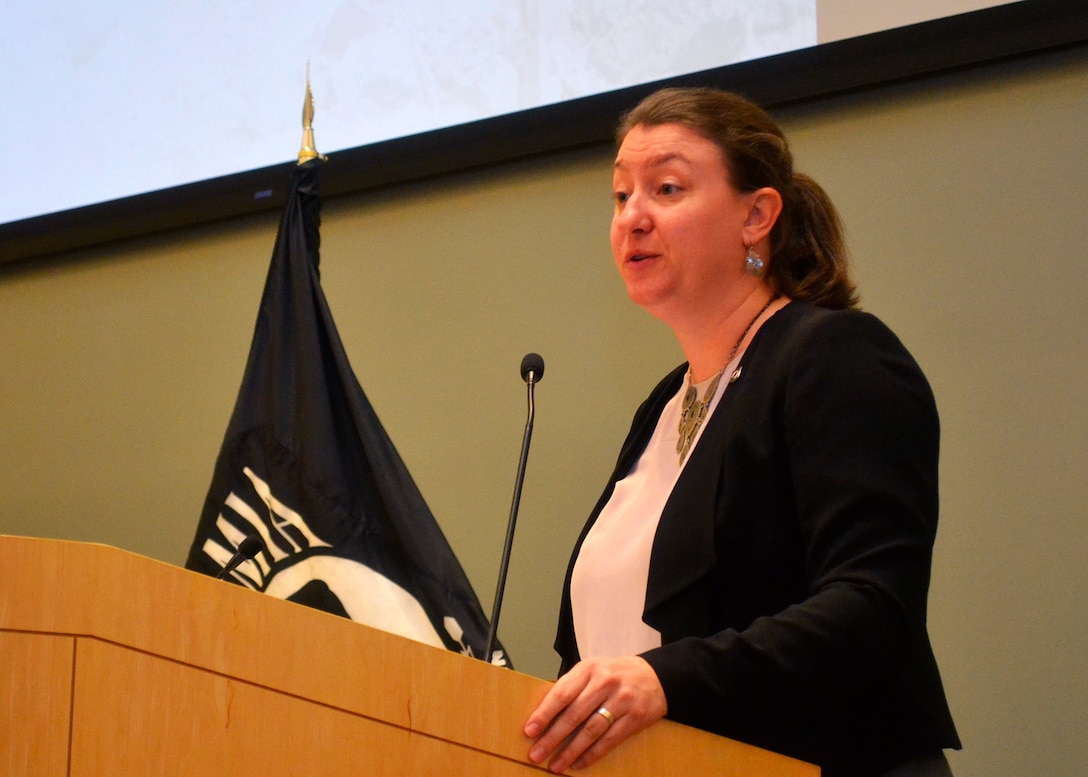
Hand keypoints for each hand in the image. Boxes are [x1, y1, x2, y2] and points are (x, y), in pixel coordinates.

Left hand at [523, 656, 666, 771]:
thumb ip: (572, 687)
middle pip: (574, 714)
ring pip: (590, 731)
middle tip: (537, 754)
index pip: (562, 693)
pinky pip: (609, 740)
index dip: (544, 713)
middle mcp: (605, 682)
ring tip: (555, 765)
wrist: (655, 676)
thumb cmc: (616, 674)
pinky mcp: (634, 718)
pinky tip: (579, 763)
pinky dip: (592, 754)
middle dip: (552, 737)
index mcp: (589, 669)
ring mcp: (621, 700)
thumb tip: (545, 714)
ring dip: (570, 751)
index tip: (530, 730)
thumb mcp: (593, 670)